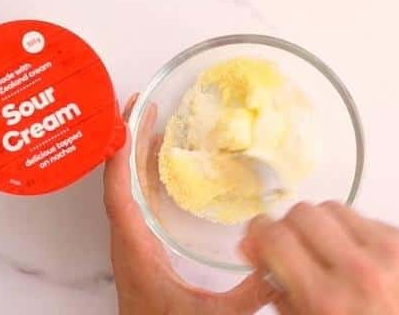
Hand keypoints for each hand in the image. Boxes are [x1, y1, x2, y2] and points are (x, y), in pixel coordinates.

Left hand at [103, 94, 276, 314]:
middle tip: (143, 105)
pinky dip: (145, 177)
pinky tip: (162, 167)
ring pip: (126, 191)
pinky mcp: (141, 251)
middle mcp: (128, 243)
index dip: (122, 155)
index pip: (119, 194)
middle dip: (129, 140)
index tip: (128, 120)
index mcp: (136, 251)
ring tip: (155, 125)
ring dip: (136, 156)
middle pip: (120, 182)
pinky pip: (136, 203)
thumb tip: (279, 266)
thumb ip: (246, 294)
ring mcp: (132, 246)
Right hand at [240, 201, 398, 314]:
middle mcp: (357, 268)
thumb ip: (283, 297)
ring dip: (320, 225)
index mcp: (327, 299)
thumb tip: (260, 257)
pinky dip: (352, 232)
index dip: (258, 233)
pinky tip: (355, 255)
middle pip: (303, 213)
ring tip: (323, 250)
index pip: (276, 238)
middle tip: (288, 245)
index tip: (256, 238)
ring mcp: (387, 250)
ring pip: (333, 207)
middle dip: (289, 226)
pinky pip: (365, 218)